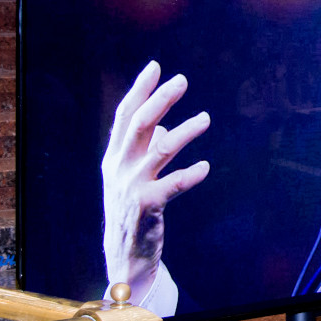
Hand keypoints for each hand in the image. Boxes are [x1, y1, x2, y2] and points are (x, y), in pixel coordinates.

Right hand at [102, 61, 210, 301]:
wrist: (123, 254)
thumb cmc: (132, 207)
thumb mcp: (131, 174)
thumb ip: (143, 149)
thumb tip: (162, 124)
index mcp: (114, 156)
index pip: (124, 116)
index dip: (139, 90)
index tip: (156, 66)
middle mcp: (119, 167)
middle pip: (139, 125)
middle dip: (160, 100)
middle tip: (182, 80)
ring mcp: (131, 186)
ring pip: (160, 149)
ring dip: (185, 131)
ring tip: (206, 118)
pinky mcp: (146, 206)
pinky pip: (172, 185)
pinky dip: (190, 174)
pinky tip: (205, 167)